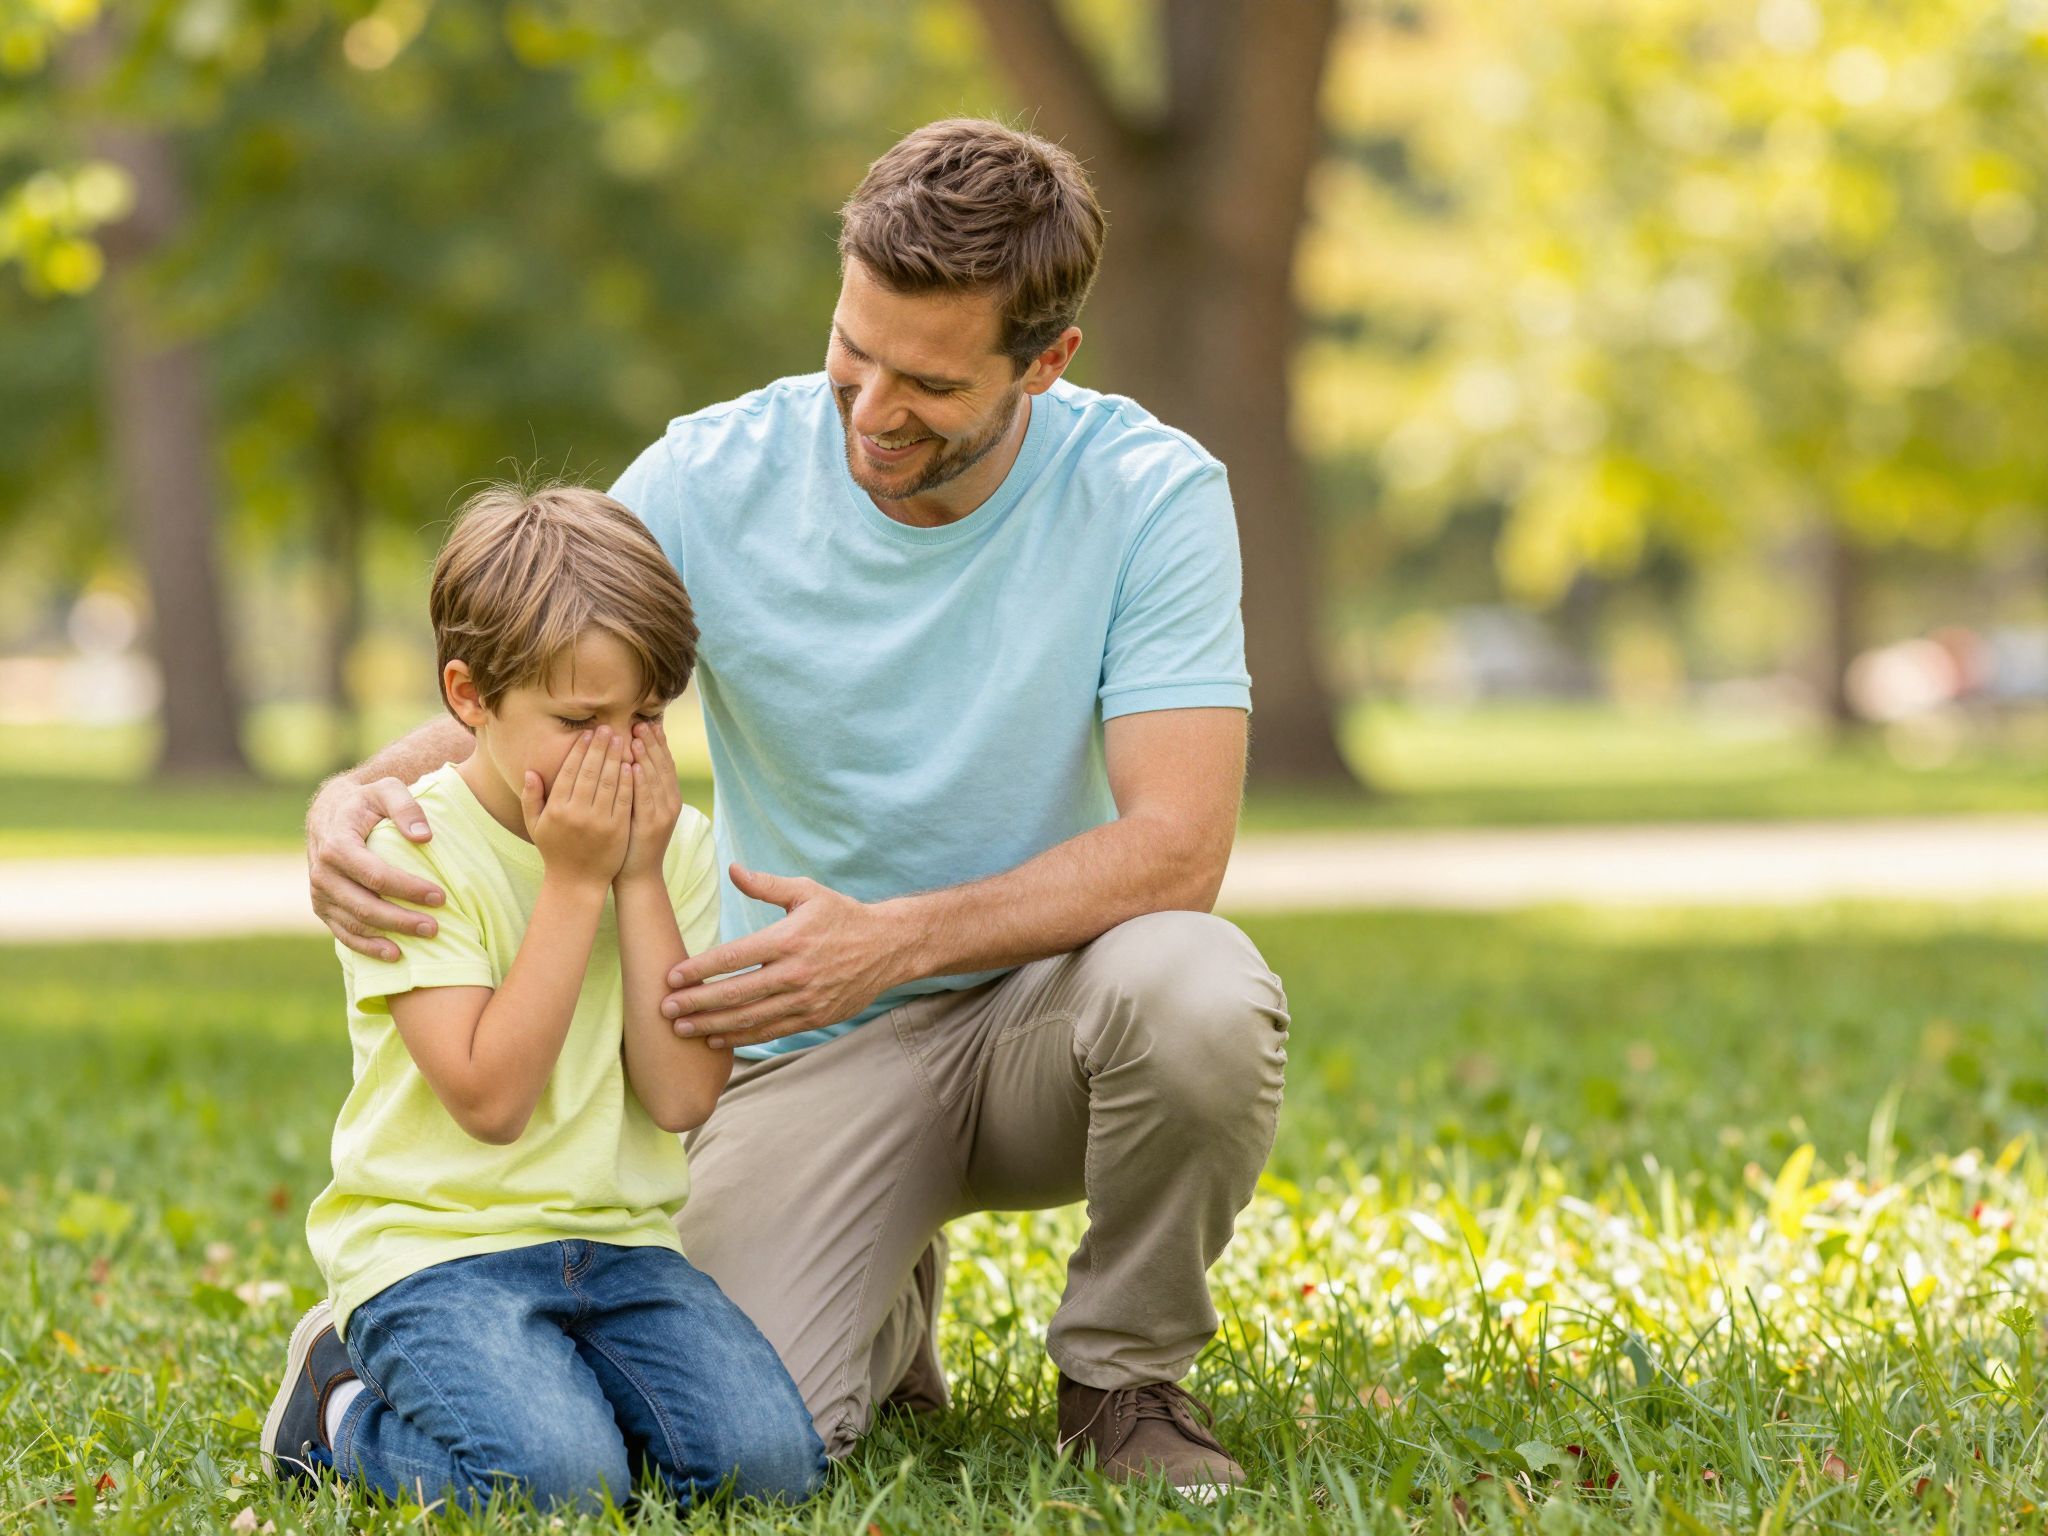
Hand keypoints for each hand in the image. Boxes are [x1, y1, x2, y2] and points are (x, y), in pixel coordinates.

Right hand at [308, 775, 446, 960]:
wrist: (330, 812)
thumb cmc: (366, 801)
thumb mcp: (387, 790)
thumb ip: (406, 807)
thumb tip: (424, 837)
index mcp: (337, 844)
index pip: (376, 875)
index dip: (408, 889)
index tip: (440, 897)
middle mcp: (322, 873)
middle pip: (365, 906)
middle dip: (402, 920)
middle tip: (436, 927)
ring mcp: (319, 894)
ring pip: (355, 923)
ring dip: (390, 936)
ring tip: (425, 939)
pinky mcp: (322, 908)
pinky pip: (343, 934)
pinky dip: (368, 947)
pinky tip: (395, 955)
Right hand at [522, 728, 630, 889]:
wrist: (577, 882)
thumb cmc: (555, 850)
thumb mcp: (536, 825)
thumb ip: (532, 797)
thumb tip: (530, 770)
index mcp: (557, 809)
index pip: (570, 772)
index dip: (579, 750)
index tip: (587, 734)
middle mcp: (578, 813)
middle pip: (591, 772)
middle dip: (600, 747)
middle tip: (607, 728)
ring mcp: (600, 822)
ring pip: (609, 782)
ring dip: (616, 758)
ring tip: (621, 739)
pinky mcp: (618, 829)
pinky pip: (624, 799)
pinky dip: (628, 780)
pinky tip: (632, 764)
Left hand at [617, 721, 680, 883]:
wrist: (637, 875)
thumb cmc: (632, 841)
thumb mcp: (639, 810)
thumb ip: (639, 787)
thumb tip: (630, 759)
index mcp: (668, 797)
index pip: (665, 762)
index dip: (658, 742)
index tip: (647, 722)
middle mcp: (670, 802)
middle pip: (663, 765)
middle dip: (652, 742)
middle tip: (641, 722)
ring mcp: (662, 814)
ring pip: (656, 779)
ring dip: (647, 756)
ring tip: (637, 736)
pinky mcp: (651, 826)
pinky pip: (647, 799)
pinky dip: (642, 781)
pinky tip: (635, 766)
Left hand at [661, 866, 908, 1049]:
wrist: (888, 947)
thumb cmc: (842, 915)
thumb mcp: (807, 892)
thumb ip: (766, 886)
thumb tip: (733, 869)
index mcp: (789, 939)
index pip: (733, 957)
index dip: (699, 969)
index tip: (671, 977)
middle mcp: (795, 972)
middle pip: (735, 994)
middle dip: (696, 1003)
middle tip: (664, 1009)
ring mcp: (805, 999)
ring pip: (749, 1018)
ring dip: (712, 1026)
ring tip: (682, 1029)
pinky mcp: (814, 1018)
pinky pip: (771, 1031)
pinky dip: (741, 1037)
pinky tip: (717, 1038)